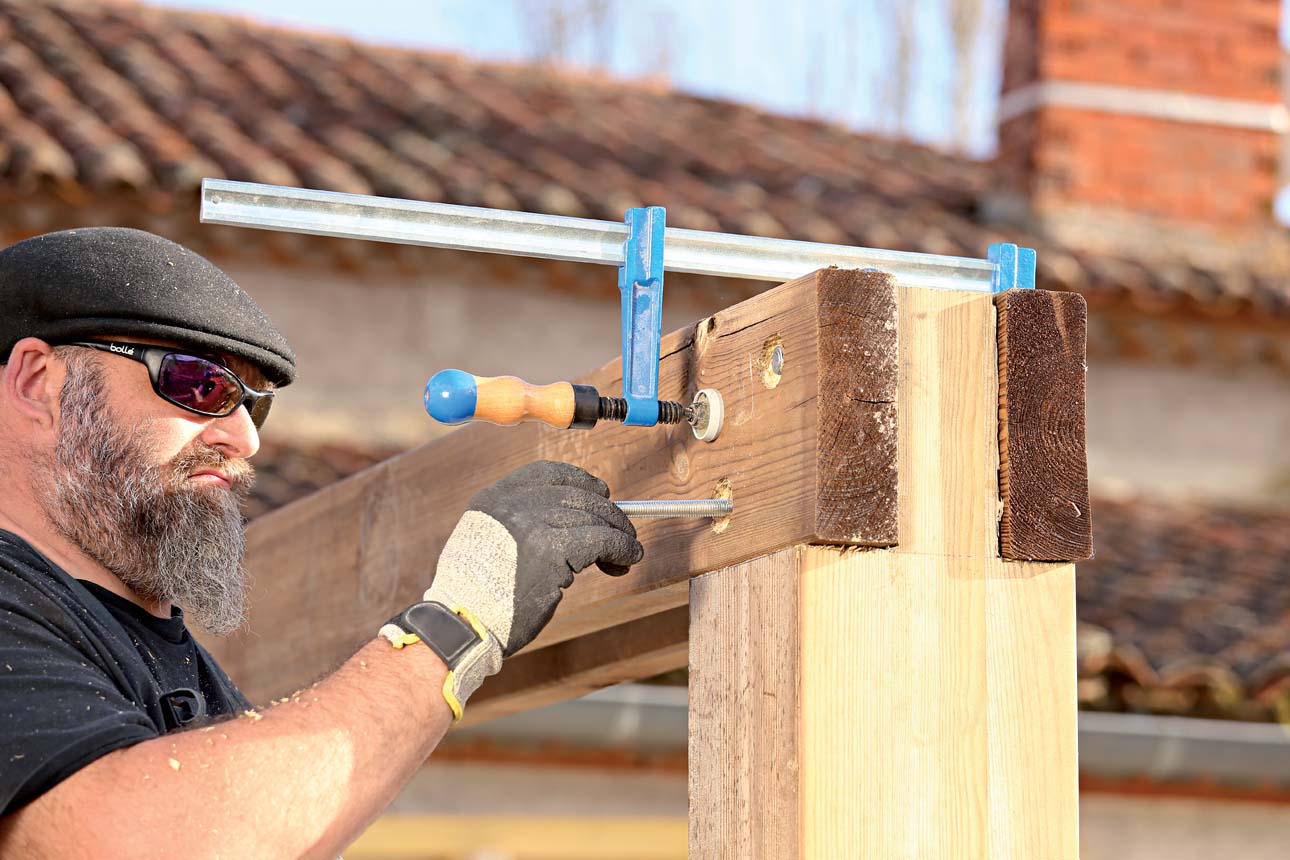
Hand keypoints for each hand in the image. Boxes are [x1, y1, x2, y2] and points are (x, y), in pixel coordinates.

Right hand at [420, 461, 643, 706]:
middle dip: (607, 514)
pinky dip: (621, 549)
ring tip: (627, 553)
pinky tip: (626, 561)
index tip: (601, 493)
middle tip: (622, 533)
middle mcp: (512, 504)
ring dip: (618, 535)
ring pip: (593, 518)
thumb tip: (573, 521)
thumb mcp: (486, 543)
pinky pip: (602, 541)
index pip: (548, 472)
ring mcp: (532, 525)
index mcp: (494, 499)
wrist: (462, 625)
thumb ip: (519, 525)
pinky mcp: (552, 551)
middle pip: (577, 496)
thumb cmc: (477, 597)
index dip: (580, 481)